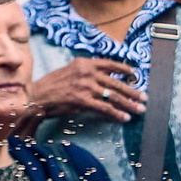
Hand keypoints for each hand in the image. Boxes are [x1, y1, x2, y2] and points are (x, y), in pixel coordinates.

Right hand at [22, 56, 146, 123]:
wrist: (36, 95)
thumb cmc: (52, 85)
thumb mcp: (71, 71)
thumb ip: (88, 72)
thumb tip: (106, 79)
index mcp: (85, 63)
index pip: (111, 64)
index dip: (125, 69)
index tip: (135, 75)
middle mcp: (87, 73)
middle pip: (116, 83)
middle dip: (133, 91)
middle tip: (144, 98)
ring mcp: (86, 87)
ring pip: (113, 96)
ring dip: (129, 104)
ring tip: (139, 109)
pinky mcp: (83, 101)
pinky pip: (104, 108)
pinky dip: (116, 113)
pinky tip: (124, 118)